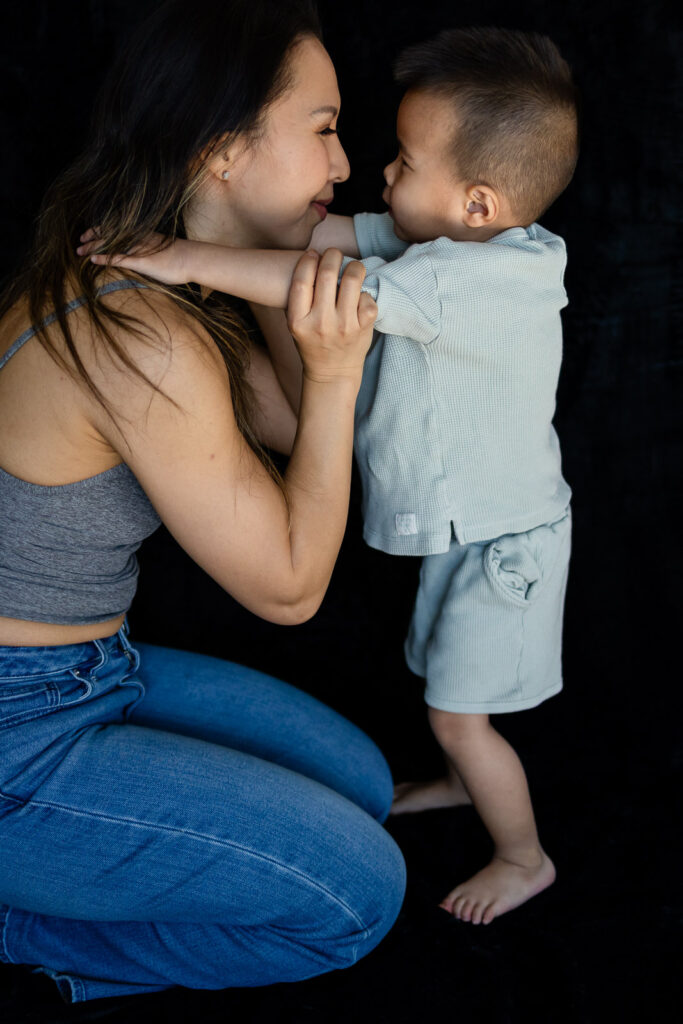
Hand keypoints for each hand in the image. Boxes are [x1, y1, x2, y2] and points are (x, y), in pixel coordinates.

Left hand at [76, 229, 192, 284]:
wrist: (192, 259)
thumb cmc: (180, 256)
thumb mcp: (161, 249)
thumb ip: (149, 250)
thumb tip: (142, 255)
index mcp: (141, 235)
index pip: (115, 229)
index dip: (99, 230)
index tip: (87, 234)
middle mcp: (136, 239)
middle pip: (109, 236)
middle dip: (91, 239)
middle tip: (78, 244)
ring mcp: (138, 250)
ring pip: (110, 246)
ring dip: (93, 248)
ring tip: (79, 252)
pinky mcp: (141, 262)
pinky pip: (119, 258)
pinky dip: (105, 259)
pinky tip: (93, 260)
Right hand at [286, 248, 376, 384]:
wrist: (332, 373)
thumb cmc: (314, 342)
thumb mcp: (297, 324)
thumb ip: (302, 298)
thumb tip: (316, 259)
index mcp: (298, 321)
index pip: (301, 281)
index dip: (308, 261)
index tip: (313, 254)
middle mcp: (320, 323)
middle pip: (328, 274)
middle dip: (332, 256)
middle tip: (334, 254)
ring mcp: (344, 326)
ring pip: (352, 281)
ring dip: (354, 267)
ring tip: (352, 267)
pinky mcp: (363, 329)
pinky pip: (368, 298)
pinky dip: (365, 293)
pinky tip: (359, 297)